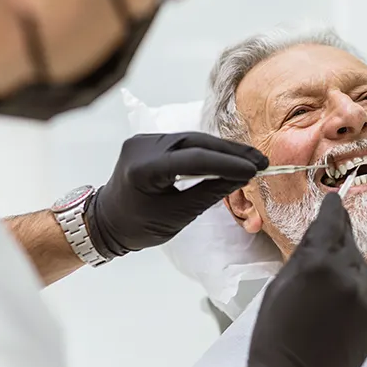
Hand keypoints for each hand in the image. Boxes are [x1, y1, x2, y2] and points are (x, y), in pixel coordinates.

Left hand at [85, 132, 267, 258]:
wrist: (105, 221)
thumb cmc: (138, 226)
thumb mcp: (177, 216)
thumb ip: (210, 192)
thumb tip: (242, 177)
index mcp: (143, 169)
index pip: (193, 159)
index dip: (227, 163)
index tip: (255, 170)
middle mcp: (143, 146)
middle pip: (196, 143)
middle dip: (231, 152)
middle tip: (261, 161)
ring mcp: (145, 140)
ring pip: (193, 140)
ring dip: (223, 150)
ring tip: (251, 160)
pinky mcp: (150, 140)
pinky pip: (185, 142)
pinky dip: (208, 151)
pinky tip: (229, 156)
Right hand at [229, 193, 366, 366]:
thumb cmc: (276, 339)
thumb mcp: (279, 285)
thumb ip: (304, 255)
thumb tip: (319, 234)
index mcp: (317, 263)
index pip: (332, 221)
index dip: (333, 208)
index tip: (335, 200)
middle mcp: (347, 276)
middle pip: (348, 242)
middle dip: (338, 238)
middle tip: (330, 238)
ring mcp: (365, 299)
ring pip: (361, 266)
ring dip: (348, 267)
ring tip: (326, 287)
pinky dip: (360, 289)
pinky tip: (340, 302)